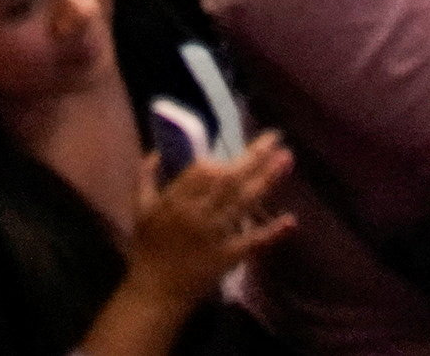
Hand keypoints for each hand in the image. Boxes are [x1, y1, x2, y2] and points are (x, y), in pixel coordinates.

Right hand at [118, 137, 297, 315]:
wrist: (155, 292)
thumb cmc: (148, 248)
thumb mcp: (140, 208)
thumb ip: (145, 176)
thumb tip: (156, 151)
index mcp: (176, 200)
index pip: (203, 171)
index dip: (224, 157)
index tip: (238, 146)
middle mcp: (199, 213)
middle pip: (230, 181)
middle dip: (254, 157)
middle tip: (276, 137)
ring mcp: (216, 235)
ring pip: (244, 203)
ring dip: (267, 180)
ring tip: (287, 159)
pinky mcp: (229, 257)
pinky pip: (252, 242)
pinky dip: (272, 232)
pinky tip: (290, 219)